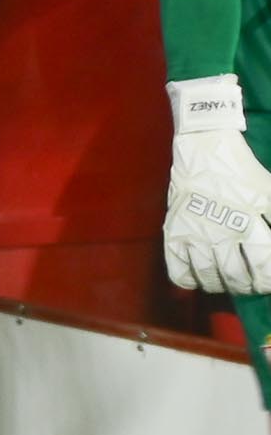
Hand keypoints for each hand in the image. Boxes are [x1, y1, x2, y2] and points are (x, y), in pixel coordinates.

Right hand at [166, 113, 270, 293]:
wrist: (203, 148)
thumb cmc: (241, 171)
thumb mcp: (269, 192)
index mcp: (248, 222)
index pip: (263, 266)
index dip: (268, 280)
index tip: (269, 281)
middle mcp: (220, 233)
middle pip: (236, 276)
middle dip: (248, 286)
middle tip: (252, 284)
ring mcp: (193, 234)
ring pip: (208, 276)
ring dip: (222, 285)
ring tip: (229, 283)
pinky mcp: (173, 232)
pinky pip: (178, 269)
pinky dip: (190, 281)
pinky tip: (199, 279)